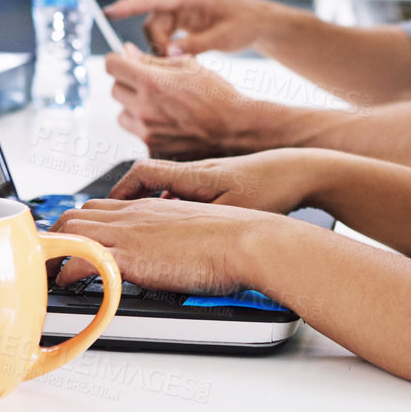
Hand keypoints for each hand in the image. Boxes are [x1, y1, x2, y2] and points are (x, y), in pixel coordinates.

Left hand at [49, 198, 291, 292]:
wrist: (248, 240)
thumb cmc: (235, 240)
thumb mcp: (197, 230)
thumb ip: (177, 237)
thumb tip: (175, 255)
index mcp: (149, 207)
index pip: (99, 207)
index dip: (79, 225)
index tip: (70, 243)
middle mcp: (133, 214)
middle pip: (75, 215)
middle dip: (56, 237)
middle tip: (50, 263)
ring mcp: (130, 232)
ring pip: (70, 231)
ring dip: (54, 254)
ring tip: (48, 278)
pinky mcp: (131, 256)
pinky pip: (82, 259)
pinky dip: (68, 273)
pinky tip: (67, 287)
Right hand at [104, 0, 271, 56]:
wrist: (256, 22)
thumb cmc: (243, 26)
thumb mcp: (224, 38)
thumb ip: (196, 45)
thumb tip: (169, 53)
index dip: (130, 6)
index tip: (110, 12)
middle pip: (152, 19)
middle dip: (156, 43)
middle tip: (171, 63)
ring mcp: (179, 4)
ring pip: (155, 28)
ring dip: (161, 47)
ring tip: (180, 61)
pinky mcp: (180, 14)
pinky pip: (162, 30)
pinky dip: (166, 45)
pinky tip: (178, 56)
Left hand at [106, 45, 266, 158]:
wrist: (235, 128)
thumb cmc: (216, 94)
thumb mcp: (187, 66)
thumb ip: (151, 60)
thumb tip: (127, 52)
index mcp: (151, 82)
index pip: (111, 65)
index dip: (118, 60)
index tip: (126, 62)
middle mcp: (144, 108)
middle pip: (114, 89)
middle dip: (128, 82)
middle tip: (150, 83)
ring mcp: (147, 132)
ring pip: (122, 113)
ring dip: (134, 107)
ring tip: (161, 105)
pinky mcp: (152, 148)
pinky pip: (137, 133)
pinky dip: (146, 127)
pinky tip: (168, 123)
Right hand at [107, 150, 326, 213]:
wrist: (304, 171)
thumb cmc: (273, 187)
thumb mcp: (234, 210)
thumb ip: (199, 223)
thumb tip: (166, 239)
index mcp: (193, 174)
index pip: (142, 172)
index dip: (120, 189)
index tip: (107, 208)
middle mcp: (196, 173)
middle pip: (148, 180)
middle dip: (127, 200)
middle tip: (114, 223)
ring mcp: (208, 178)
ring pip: (167, 191)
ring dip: (151, 207)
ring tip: (142, 234)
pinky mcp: (221, 187)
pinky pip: (186, 197)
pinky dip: (174, 211)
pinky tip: (181, 232)